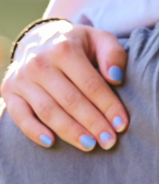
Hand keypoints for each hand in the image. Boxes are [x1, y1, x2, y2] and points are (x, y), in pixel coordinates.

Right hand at [1, 20, 128, 151]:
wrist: (38, 37)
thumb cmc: (77, 43)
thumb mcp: (98, 38)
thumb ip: (112, 54)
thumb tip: (116, 78)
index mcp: (64, 49)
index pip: (90, 84)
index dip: (108, 106)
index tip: (122, 124)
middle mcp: (40, 63)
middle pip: (70, 100)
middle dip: (93, 123)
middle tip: (110, 141)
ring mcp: (22, 78)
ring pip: (48, 111)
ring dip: (70, 131)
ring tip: (90, 145)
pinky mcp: (9, 90)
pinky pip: (20, 116)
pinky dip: (34, 131)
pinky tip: (51, 143)